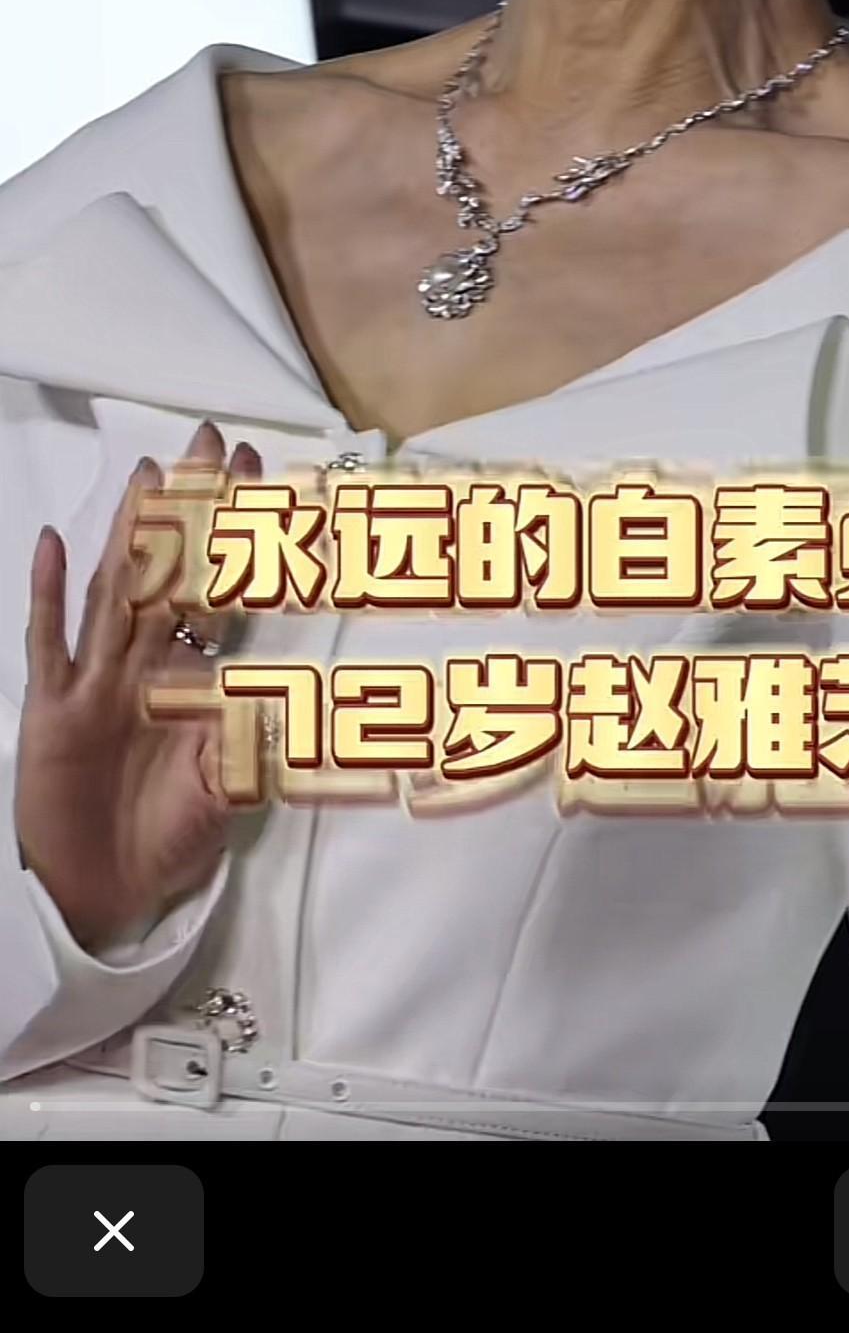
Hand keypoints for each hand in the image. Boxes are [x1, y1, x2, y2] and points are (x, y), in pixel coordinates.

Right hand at [15, 419, 262, 953]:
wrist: (106, 892)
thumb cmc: (169, 835)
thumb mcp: (231, 789)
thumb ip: (266, 744)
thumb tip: (316, 702)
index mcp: (191, 676)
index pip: (222, 589)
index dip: (241, 537)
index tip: (266, 476)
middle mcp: (144, 666)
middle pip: (170, 570)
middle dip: (190, 508)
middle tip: (209, 439)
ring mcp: (95, 683)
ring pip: (116, 592)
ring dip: (129, 535)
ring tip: (146, 475)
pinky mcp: (53, 712)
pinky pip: (50, 646)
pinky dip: (48, 596)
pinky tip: (50, 544)